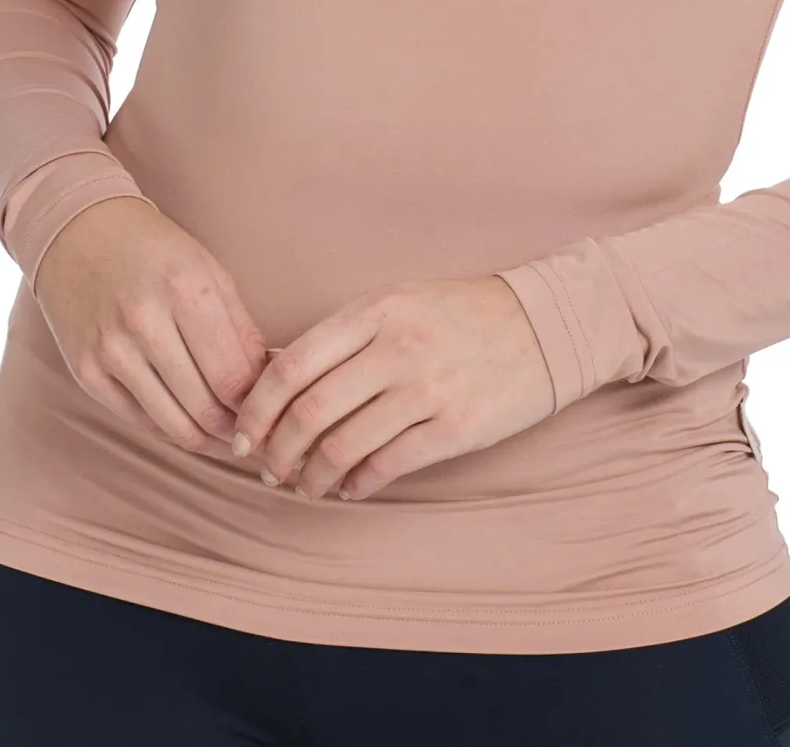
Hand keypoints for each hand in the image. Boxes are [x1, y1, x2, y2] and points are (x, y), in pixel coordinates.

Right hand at [33, 196, 270, 456]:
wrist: (78, 232)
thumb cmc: (154, 249)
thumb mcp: (208, 269)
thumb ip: (241, 327)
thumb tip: (266, 382)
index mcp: (185, 289)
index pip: (234, 376)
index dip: (259, 403)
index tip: (270, 408)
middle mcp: (145, 322)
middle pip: (205, 407)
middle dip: (236, 428)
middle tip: (253, 431)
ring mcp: (110, 351)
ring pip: (173, 424)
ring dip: (206, 439)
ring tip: (226, 435)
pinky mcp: (86, 372)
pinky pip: (138, 420)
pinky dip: (169, 429)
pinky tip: (188, 423)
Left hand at [230, 274, 556, 502]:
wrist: (545, 325)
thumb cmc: (462, 314)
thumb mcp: (400, 302)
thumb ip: (346, 336)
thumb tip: (276, 376)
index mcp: (375, 308)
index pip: (292, 363)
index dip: (257, 407)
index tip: (243, 433)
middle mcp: (397, 345)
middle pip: (309, 411)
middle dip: (277, 451)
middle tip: (269, 469)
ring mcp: (428, 387)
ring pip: (342, 446)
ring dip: (312, 476)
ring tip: (307, 485)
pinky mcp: (456, 426)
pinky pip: (386, 466)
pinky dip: (356, 484)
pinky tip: (350, 487)